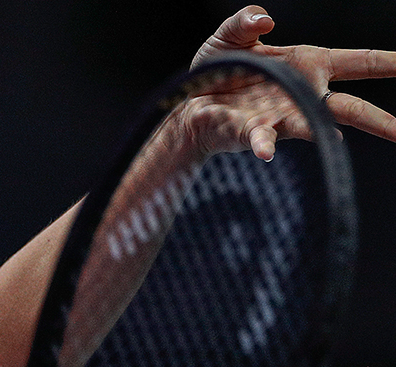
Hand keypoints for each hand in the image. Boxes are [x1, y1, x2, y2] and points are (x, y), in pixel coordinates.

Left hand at [184, 5, 395, 159]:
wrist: (188, 100)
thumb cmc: (218, 69)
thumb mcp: (231, 36)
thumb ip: (246, 20)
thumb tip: (266, 19)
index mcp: (308, 66)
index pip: (359, 62)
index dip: (390, 62)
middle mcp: (302, 95)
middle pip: (350, 108)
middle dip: (380, 120)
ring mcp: (280, 117)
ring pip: (313, 128)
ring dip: (325, 134)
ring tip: (338, 141)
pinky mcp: (252, 132)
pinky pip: (263, 139)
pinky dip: (264, 144)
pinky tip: (266, 151)